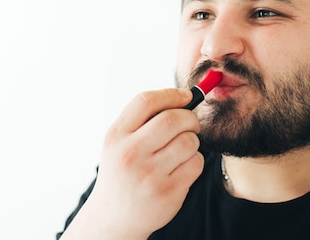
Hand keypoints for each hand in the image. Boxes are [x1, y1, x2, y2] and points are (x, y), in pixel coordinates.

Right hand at [61, 88, 203, 239]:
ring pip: (189, 141)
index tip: (186, 96)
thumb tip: (184, 96)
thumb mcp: (119, 142)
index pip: (146, 101)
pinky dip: (194, 161)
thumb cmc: (122, 170)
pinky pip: (196, 164)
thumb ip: (143, 118)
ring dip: (193, 141)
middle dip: (190, 117)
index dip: (171, 94)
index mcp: (116, 136)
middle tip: (191, 123)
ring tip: (182, 149)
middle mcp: (130, 154)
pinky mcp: (168, 192)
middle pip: (173, 119)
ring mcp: (149, 175)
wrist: (114, 216)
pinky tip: (182, 168)